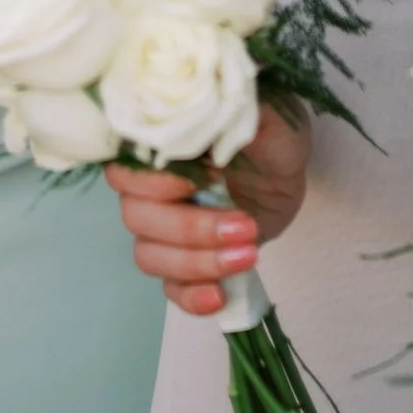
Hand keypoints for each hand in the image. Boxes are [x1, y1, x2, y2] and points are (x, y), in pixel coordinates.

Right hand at [104, 105, 312, 315]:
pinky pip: (170, 287)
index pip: (126, 166)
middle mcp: (149, 186)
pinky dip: (191, 297)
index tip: (211, 177)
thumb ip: (240, 115)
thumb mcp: (268, 115)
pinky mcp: (186, 259)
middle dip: (190, 228)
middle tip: (244, 225)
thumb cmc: (269, 133)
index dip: (158, 180)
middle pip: (137, 217)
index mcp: (159, 145)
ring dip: (198, 262)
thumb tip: (216, 118)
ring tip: (249, 253)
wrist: (286, 170)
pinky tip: (220, 296)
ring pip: (150, 255)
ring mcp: (165, 227)